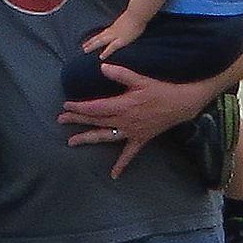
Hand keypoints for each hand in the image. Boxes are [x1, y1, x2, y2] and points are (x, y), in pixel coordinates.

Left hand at [62, 65, 214, 178]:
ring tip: (71, 142)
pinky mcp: (140, 139)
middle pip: (96, 121)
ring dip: (88, 138)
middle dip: (77, 120)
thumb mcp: (141, 79)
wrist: (182, 104)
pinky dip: (121, 164)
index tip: (66, 105)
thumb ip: (121, 74)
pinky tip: (114, 175)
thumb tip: (102, 67)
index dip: (79, 107)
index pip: (96, 107)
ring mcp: (131, 132)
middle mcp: (124, 121)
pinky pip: (129, 154)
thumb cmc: (161, 90)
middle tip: (60, 120)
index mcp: (123, 106)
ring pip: (105, 137)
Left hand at [80, 14, 140, 59]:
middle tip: (83, 46)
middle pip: (99, 37)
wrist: (138, 13)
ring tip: (85, 50)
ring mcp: (116, 35)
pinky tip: (101, 57)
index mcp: (115, 26)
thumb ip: (126, 23)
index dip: (96, 37)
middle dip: (91, 42)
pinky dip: (106, 52)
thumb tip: (127, 24)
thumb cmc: (137, 14)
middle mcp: (113, 30)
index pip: (103, 32)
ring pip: (101, 41)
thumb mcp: (130, 19)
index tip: (90, 40)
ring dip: (93, 45)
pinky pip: (111, 47)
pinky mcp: (121, 40)